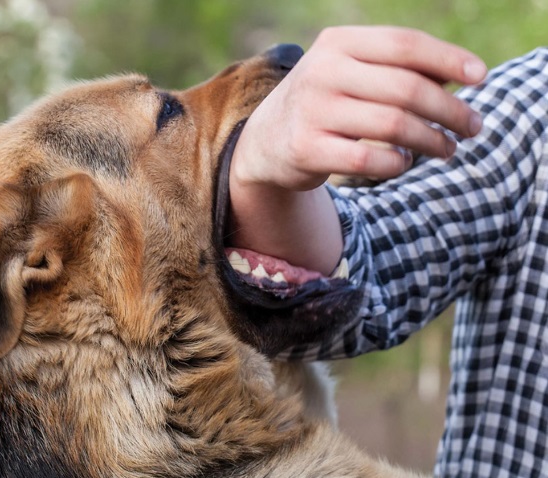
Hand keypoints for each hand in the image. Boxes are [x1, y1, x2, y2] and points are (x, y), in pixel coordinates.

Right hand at [229, 27, 486, 272]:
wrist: (265, 141)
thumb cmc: (325, 103)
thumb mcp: (350, 72)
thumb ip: (396, 68)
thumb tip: (464, 75)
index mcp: (337, 43)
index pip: (404, 44)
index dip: (449, 59)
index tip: (481, 78)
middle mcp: (322, 72)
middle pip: (406, 88)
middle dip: (450, 110)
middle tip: (472, 127)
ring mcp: (313, 111)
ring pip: (394, 126)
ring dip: (432, 141)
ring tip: (447, 149)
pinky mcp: (307, 149)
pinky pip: (370, 160)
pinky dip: (397, 164)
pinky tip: (404, 162)